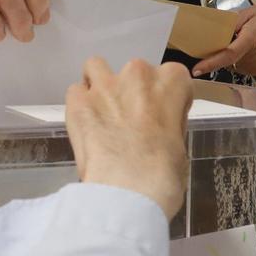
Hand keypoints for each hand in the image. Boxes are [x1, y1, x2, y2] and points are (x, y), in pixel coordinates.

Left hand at [65, 57, 191, 217]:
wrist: (129, 187)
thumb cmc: (164, 172)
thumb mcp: (180, 144)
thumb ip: (168, 124)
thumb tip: (156, 129)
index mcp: (171, 82)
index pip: (173, 78)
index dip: (166, 99)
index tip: (162, 118)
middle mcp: (138, 74)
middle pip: (136, 73)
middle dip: (133, 93)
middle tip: (131, 123)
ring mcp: (105, 84)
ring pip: (97, 67)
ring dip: (100, 84)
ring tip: (102, 110)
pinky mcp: (78, 101)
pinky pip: (75, 92)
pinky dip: (80, 105)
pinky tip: (85, 124)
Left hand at [191, 2, 255, 77]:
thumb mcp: (247, 13)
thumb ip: (229, 24)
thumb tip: (209, 34)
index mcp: (254, 36)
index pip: (229, 54)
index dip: (212, 63)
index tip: (197, 69)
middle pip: (228, 61)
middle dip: (221, 53)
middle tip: (231, 39)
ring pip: (233, 66)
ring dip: (231, 57)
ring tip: (244, 43)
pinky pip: (241, 69)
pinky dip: (239, 61)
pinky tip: (249, 51)